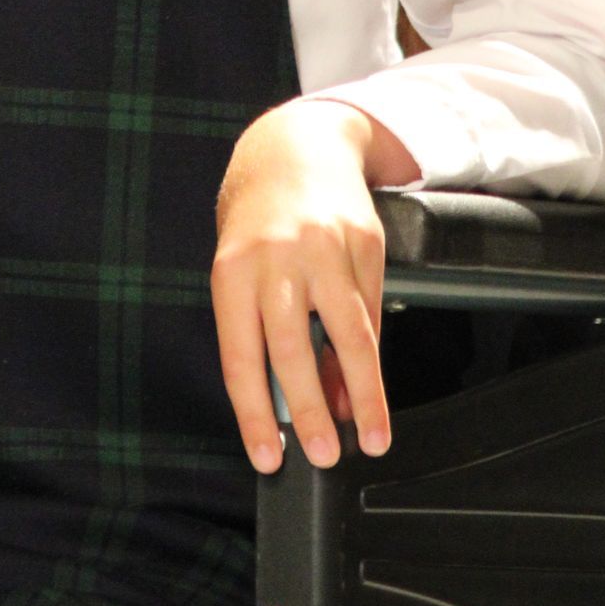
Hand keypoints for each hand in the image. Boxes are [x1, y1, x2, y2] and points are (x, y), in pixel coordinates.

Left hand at [210, 98, 412, 472]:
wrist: (294, 147)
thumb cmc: (258, 221)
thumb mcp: (244, 271)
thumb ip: (268, 332)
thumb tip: (309, 401)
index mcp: (233, 270)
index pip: (241, 357)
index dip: (254, 415)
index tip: (269, 458)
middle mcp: (277, 259)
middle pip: (294, 349)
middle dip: (311, 412)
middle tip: (324, 456)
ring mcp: (325, 249)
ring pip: (349, 334)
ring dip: (363, 394)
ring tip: (370, 436)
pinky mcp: (365, 243)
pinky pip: (371, 310)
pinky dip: (371, 354)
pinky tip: (369, 384)